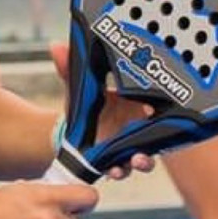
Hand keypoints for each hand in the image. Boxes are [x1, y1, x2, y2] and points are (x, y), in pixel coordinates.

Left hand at [47, 42, 157, 179]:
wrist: (71, 132)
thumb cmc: (84, 106)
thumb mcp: (78, 89)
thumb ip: (70, 69)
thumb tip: (56, 46)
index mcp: (135, 107)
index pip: (156, 109)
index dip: (162, 112)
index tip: (154, 110)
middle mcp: (137, 129)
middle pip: (157, 138)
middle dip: (156, 141)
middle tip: (145, 147)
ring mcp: (129, 148)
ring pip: (144, 159)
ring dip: (141, 162)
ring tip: (132, 162)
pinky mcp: (116, 163)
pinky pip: (123, 169)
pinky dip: (119, 171)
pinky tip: (111, 171)